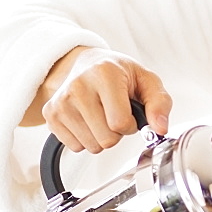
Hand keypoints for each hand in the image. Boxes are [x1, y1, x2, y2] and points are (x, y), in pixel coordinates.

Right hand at [28, 46, 173, 152]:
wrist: (85, 64)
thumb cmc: (118, 74)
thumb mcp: (146, 81)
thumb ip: (160, 103)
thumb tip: (160, 129)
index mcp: (105, 74)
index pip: (120, 123)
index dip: (130, 125)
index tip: (129, 112)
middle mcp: (79, 86)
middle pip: (106, 139)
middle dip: (116, 132)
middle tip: (114, 113)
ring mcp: (61, 101)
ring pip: (91, 146)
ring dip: (101, 136)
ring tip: (100, 115)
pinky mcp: (51, 114)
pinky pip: (74, 147)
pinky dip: (85, 138)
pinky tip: (87, 119)